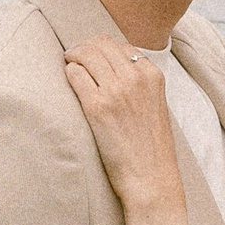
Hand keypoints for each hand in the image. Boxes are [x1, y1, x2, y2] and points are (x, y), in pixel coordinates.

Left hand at [63, 40, 184, 214]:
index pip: (122, 45)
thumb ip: (140, 85)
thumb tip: (113, 70)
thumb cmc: (152, 149)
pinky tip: (69, 82)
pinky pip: (75, 75)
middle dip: (84, 47)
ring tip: (68, 65)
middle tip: (73, 56)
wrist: (152, 180)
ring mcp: (116, 91)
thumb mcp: (156, 107)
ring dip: (73, 56)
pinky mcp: (97, 108)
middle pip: (101, 44)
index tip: (92, 56)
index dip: (102, 48)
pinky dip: (69, 74)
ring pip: (86, 54)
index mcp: (153, 76)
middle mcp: (136, 79)